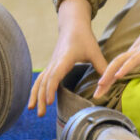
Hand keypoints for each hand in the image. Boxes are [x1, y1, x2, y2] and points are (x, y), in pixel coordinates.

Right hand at [28, 0, 107, 116]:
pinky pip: (41, 78)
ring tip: (31, 110)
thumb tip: (109, 83)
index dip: (51, 88)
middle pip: (44, 81)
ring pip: (40, 80)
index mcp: (65, 58)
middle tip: (41, 114)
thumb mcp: (95, 51)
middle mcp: (55, 61)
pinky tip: (34, 101)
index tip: (49, 101)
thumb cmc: (84, 38)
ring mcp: (51, 63)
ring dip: (35, 95)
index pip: (55, 75)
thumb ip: (102, 67)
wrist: (72, 25)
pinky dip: (36, 89)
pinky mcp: (51, 65)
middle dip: (41, 97)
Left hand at [93, 0, 139, 97]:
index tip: (100, 93)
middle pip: (113, 68)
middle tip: (96, 96)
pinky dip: (125, 67)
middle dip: (105, 82)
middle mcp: (132, 53)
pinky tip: (119, 75)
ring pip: (119, 62)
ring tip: (101, 85)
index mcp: (134, 56)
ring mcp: (138, 50)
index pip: (117, 70)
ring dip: (109, 74)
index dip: (109, 81)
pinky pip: (134, 59)